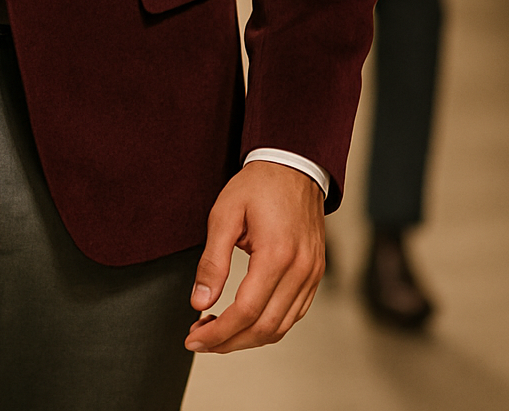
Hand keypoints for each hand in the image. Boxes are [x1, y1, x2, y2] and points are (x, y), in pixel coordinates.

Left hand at [185, 161, 324, 353]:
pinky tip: (246, 321)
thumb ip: (212, 261)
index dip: (217, 332)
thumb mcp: (224, 214)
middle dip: (228, 342)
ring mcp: (312, 274)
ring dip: (248, 339)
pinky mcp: (315, 274)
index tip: (193, 338)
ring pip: (281, 327)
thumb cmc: (258, 184)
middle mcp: (300, 270)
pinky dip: (269, 326)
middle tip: (200, 340)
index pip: (244, 312)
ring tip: (218, 332)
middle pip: (264, 328)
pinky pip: (294, 314)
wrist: (294, 165)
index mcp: (276, 255)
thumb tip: (199, 302)